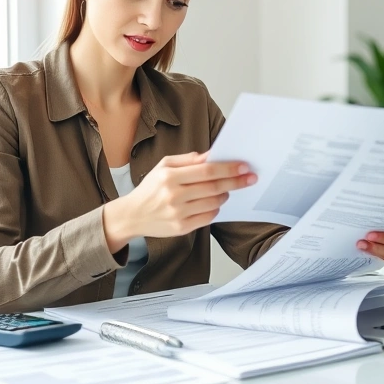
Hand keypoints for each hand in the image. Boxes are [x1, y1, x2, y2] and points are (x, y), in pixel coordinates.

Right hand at [102, 152, 257, 252]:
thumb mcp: (164, 166)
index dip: (228, 168)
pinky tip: (212, 202)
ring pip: (213, 203)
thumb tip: (211, 155)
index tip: (244, 166)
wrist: (132, 215)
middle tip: (250, 178)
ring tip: (225, 190)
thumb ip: (188, 160)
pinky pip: (208, 218)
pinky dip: (215, 209)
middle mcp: (174, 195)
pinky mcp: (181, 228)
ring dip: (225, 195)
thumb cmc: (150, 188)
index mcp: (169, 176)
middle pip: (214, 187)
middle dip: (236, 182)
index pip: (207, 171)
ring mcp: (178, 214)